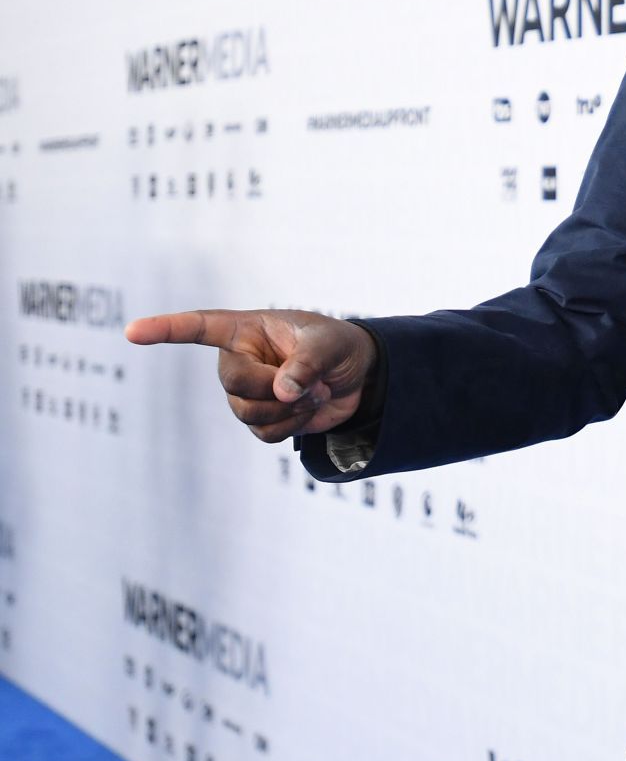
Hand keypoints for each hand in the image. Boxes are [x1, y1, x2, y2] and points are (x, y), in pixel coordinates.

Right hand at [124, 308, 376, 442]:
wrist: (358, 376)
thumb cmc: (339, 345)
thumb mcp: (329, 343)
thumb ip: (306, 363)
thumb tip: (281, 392)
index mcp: (246, 330)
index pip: (198, 328)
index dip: (165, 329)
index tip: (132, 332)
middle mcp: (238, 360)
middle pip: (233, 384)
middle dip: (273, 388)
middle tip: (310, 382)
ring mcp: (246, 392)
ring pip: (248, 412)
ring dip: (290, 408)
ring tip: (318, 391)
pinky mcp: (261, 417)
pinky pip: (265, 432)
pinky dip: (293, 425)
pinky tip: (310, 409)